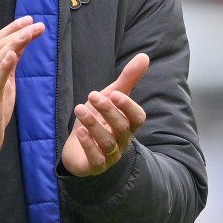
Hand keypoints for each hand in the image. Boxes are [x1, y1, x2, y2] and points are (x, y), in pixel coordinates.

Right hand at [0, 16, 43, 158]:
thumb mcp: (4, 82)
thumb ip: (9, 65)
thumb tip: (19, 46)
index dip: (13, 28)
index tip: (30, 20)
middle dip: (18, 32)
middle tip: (36, 24)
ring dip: (14, 43)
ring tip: (28, 33)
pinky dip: (4, 66)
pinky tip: (13, 54)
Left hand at [61, 53, 149, 176]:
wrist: (78, 148)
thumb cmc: (99, 120)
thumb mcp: (111, 97)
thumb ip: (127, 79)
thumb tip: (144, 56)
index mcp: (128, 124)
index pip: (138, 118)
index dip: (128, 107)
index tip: (115, 94)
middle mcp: (122, 141)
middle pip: (122, 128)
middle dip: (107, 111)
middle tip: (92, 95)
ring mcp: (109, 156)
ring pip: (107, 142)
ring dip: (94, 124)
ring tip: (79, 109)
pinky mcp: (94, 166)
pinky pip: (96, 159)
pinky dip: (88, 145)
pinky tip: (80, 132)